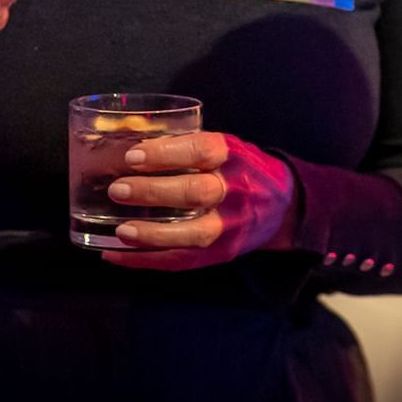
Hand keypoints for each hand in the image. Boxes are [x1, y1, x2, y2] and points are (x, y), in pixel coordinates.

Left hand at [100, 132, 294, 270]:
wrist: (283, 204)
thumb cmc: (239, 168)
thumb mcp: (224, 147)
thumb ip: (186, 146)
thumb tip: (130, 141)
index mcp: (233, 156)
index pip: (202, 151)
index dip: (167, 153)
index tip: (133, 156)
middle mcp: (235, 190)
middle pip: (196, 193)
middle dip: (154, 192)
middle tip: (118, 189)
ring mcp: (231, 226)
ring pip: (193, 233)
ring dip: (153, 234)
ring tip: (120, 230)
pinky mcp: (224, 252)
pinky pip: (185, 260)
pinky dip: (148, 260)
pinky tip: (118, 255)